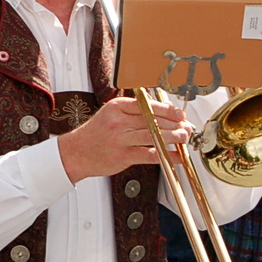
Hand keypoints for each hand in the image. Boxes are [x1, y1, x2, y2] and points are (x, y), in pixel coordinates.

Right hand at [58, 95, 188, 181]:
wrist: (76, 153)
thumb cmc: (95, 135)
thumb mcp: (110, 115)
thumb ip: (133, 113)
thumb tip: (162, 114)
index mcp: (116, 107)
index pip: (147, 105)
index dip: (167, 109)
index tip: (179, 114)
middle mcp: (118, 121)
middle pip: (152, 119)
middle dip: (173, 123)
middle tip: (186, 126)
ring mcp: (120, 138)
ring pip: (153, 135)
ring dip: (172, 136)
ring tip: (184, 137)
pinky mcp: (123, 156)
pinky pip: (150, 154)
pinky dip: (166, 155)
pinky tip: (175, 156)